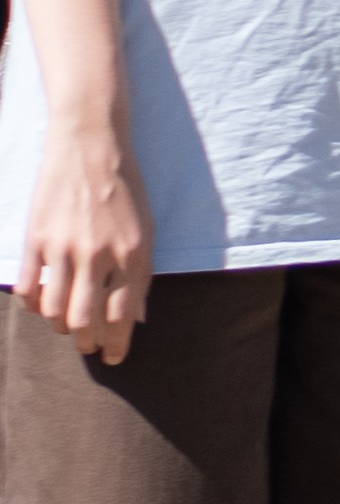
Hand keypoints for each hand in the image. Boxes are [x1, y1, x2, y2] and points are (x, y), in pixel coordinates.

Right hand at [14, 130, 152, 363]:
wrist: (91, 146)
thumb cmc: (124, 190)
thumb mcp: (146, 230)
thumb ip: (140, 272)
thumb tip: (136, 317)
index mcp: (135, 254)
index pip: (124, 316)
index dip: (117, 343)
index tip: (113, 357)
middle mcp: (101, 255)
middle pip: (86, 320)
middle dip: (87, 342)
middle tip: (87, 346)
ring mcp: (65, 247)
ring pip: (54, 311)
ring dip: (59, 326)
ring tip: (66, 327)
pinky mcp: (37, 239)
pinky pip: (29, 288)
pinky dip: (32, 305)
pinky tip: (40, 304)